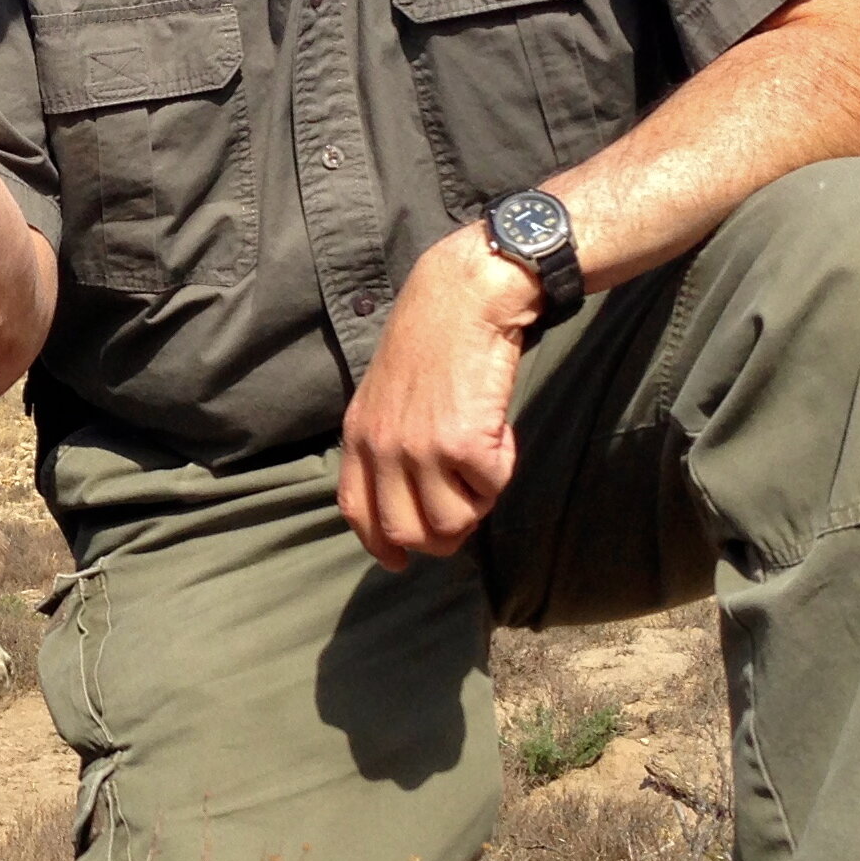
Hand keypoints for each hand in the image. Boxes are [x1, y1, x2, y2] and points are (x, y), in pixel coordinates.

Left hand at [336, 225, 543, 570]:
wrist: (463, 300)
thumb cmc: (433, 341)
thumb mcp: (386, 394)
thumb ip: (387, 444)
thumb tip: (409, 500)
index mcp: (359, 435)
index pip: (357, 511)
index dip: (380, 545)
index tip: (400, 560)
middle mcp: (382, 448)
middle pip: (407, 533)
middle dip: (443, 536)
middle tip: (467, 511)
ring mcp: (420, 448)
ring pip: (454, 523)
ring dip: (478, 501)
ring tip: (482, 458)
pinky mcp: (463, 443)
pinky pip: (491, 488)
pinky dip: (503, 467)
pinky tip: (499, 432)